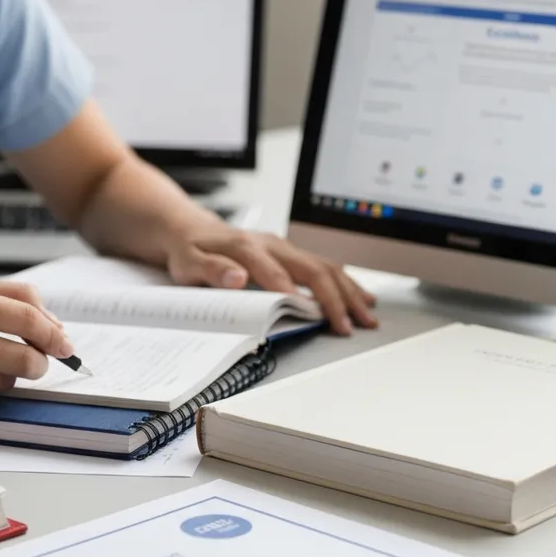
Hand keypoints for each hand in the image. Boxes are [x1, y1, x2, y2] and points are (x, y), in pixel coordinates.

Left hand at [162, 224, 377, 334]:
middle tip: (350, 326)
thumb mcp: (188, 262)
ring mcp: (286, 249)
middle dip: (336, 299)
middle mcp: (273, 245)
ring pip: (326, 267)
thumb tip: (238, 277)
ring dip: (349, 293)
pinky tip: (360, 298)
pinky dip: (345, 284)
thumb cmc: (191, 251)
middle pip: (314, 269)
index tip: (311, 315)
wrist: (191, 231)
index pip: (276, 272)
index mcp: (248, 247)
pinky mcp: (291, 254)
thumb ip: (211, 270)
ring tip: (367, 315)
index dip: (293, 293)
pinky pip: (325, 267)